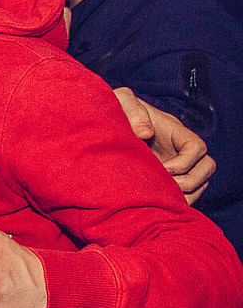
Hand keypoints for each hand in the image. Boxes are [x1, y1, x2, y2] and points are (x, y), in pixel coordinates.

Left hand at [114, 87, 213, 203]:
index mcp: (174, 132)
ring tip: (159, 199)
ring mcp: (175, 166)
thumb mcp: (121, 102)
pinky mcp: (165, 180)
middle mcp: (179, 150)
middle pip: (207, 168)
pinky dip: (174, 203)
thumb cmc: (114, 110)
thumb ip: (133, 110)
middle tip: (162, 188)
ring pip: (198, 185)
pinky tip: (154, 205)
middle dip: (189, 182)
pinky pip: (184, 196)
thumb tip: (145, 133)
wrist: (102, 127)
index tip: (163, 168)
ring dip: (184, 196)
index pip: (197, 147)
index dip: (186, 161)